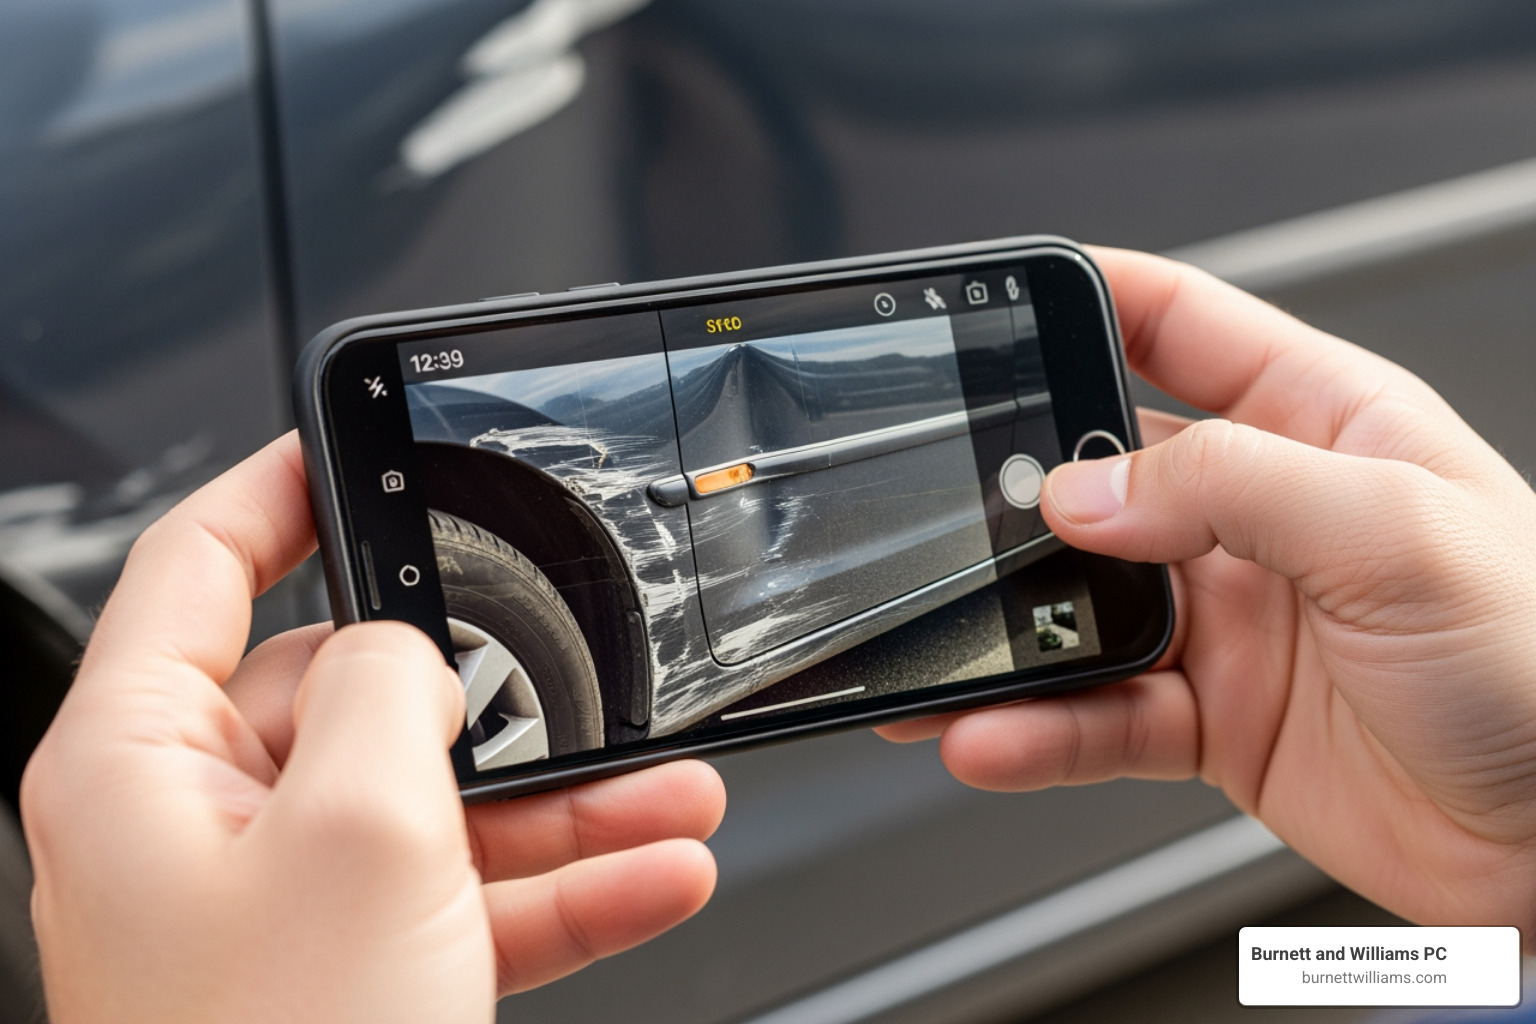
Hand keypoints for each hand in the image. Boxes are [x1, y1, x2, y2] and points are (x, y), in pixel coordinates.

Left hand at [21, 433, 725, 1023]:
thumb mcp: (358, 829)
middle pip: (357, 700)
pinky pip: (469, 900)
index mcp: (142, 767)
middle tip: (589, 674)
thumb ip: (384, 692)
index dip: (279, 491)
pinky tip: (654, 871)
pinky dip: (562, 888)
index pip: (197, 571)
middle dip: (498, 695)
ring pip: (437, 806)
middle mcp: (204, 829)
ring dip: (564, 801)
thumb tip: (408, 649)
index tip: (354, 446)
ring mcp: (285, 907)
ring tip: (669, 792)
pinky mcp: (357, 972)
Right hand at [880, 247, 1535, 932]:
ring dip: (1007, 631)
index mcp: (1320, 422)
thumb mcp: (1398, 532)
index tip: (995, 304)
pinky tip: (998, 732)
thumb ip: (1231, 486)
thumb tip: (1085, 489)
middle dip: (1017, 488)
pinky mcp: (1212, 717)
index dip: (1085, 301)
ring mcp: (1230, 618)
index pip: (1178, 324)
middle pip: (1103, 473)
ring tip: (943, 651)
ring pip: (1080, 606)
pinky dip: (1041, 729)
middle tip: (947, 511)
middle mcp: (1262, 513)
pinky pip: (1100, 715)